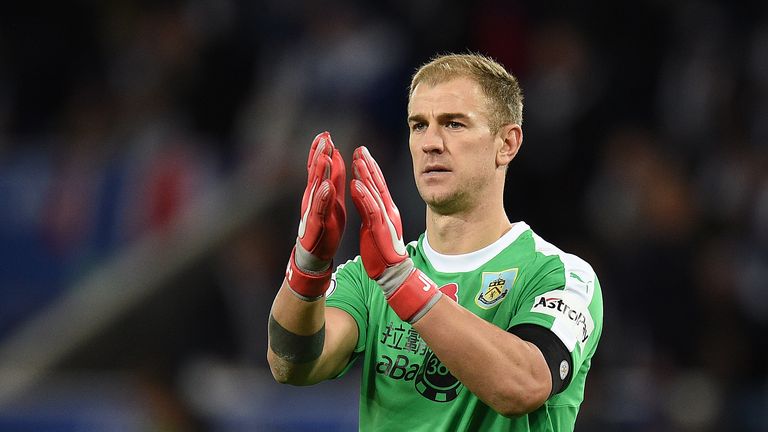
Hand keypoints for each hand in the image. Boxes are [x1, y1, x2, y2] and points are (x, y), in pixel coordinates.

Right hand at [286, 132, 345, 299]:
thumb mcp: (332, 199)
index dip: (320, 151)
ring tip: (324, 156)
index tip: (325, 134)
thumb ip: (333, 179)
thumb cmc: (325, 226)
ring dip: (320, 172)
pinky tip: (327, 186)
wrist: (316, 254)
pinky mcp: (317, 225)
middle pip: (315, 173)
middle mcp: (313, 199)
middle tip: (324, 137)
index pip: (319, 168)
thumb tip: (335, 157)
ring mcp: (313, 211)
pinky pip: (320, 209)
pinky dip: (323, 197)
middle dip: (319, 155)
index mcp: (319, 192)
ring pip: (316, 188)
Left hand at [350, 146, 440, 322]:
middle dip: (368, 165)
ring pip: (375, 192)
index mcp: (386, 210)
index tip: (362, 153)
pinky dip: (364, 195)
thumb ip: (371, 210)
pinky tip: (356, 184)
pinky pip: (371, 209)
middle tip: (360, 148)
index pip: (378, 185)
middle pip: (378, 184)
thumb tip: (364, 197)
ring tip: (357, 159)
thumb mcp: (375, 226)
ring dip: (366, 175)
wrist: (393, 274)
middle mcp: (388, 211)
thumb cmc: (382, 252)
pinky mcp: (380, 230)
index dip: (370, 168)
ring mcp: (385, 219)